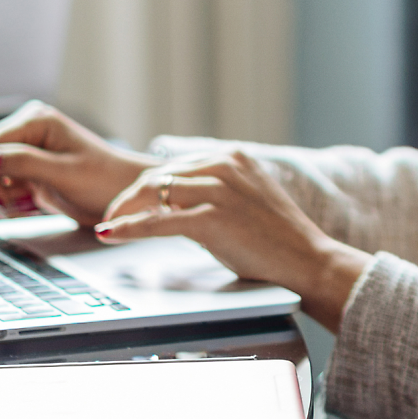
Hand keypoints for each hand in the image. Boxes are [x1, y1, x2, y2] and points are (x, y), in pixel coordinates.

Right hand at [0, 101, 151, 223]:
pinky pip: (0, 187)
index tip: (8, 200)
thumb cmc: (104, 181)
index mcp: (35, 120)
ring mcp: (25, 151)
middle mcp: (26, 130)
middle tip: (21, 206)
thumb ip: (23, 163)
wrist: (124, 198)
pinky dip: (10, 202)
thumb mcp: (64, 173)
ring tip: (29, 206)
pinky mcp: (27, 171)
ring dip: (2, 199)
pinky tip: (32, 206)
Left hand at [94, 151, 369, 331]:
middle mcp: (226, 166)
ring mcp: (220, 190)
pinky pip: (157, 221)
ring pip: (153, 193)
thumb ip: (214, 190)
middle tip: (113, 215)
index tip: (129, 201)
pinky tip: (111, 233)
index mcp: (234, 157)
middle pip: (158, 175)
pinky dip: (128, 227)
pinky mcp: (213, 218)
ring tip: (110, 223)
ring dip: (124, 210)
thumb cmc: (278, 239)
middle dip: (130, 197)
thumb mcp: (247, 198)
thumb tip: (171, 199)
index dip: (147, 185)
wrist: (307, 262)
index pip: (175, 164)